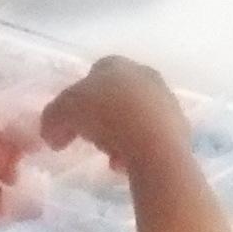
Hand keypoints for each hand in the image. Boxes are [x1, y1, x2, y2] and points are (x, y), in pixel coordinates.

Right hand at [40, 57, 191, 172]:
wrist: (155, 144)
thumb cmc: (106, 116)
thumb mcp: (63, 113)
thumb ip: (52, 119)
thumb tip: (52, 134)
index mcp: (117, 65)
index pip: (92, 75)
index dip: (76, 100)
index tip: (68, 124)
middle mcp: (144, 76)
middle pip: (114, 97)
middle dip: (99, 120)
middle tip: (87, 141)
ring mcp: (166, 101)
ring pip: (134, 119)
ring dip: (118, 138)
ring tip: (108, 159)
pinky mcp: (180, 128)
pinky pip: (150, 138)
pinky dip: (136, 150)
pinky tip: (126, 166)